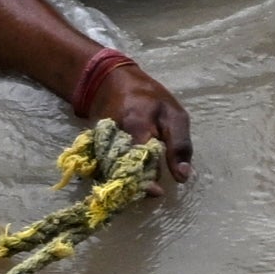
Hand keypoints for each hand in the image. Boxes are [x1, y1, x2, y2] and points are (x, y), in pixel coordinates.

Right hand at [70, 48, 196, 179]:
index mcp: (136, 124)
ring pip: (109, 172)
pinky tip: (125, 177)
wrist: (111, 82)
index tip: (157, 192)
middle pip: (121, 171)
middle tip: (149, 191)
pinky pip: (100, 168)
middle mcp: (113, 135)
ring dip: (123, 182)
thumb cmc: (150, 99)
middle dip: (134, 185)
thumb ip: (180, 146)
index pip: (140, 160)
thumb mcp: (174, 116)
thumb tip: (183, 177)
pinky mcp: (92, 146)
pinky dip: (112, 176)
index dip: (148, 181)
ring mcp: (99, 141)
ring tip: (137, 186)